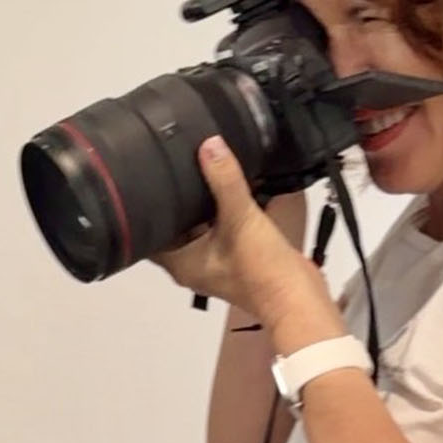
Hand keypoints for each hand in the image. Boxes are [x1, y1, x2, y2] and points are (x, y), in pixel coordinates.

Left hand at [155, 142, 342, 354]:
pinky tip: (231, 191)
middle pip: (174, 228)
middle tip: (176, 171)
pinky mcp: (235, 258)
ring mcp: (214, 263)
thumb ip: (225, 180)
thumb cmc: (262, 272)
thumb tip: (210, 146)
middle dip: (175, 203)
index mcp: (181, 263)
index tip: (145, 184)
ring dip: (201, 207)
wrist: (297, 296)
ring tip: (201, 174)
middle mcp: (193, 265)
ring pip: (199, 228)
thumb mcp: (240, 217)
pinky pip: (222, 230)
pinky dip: (224, 213)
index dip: (145, 211)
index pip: (148, 236)